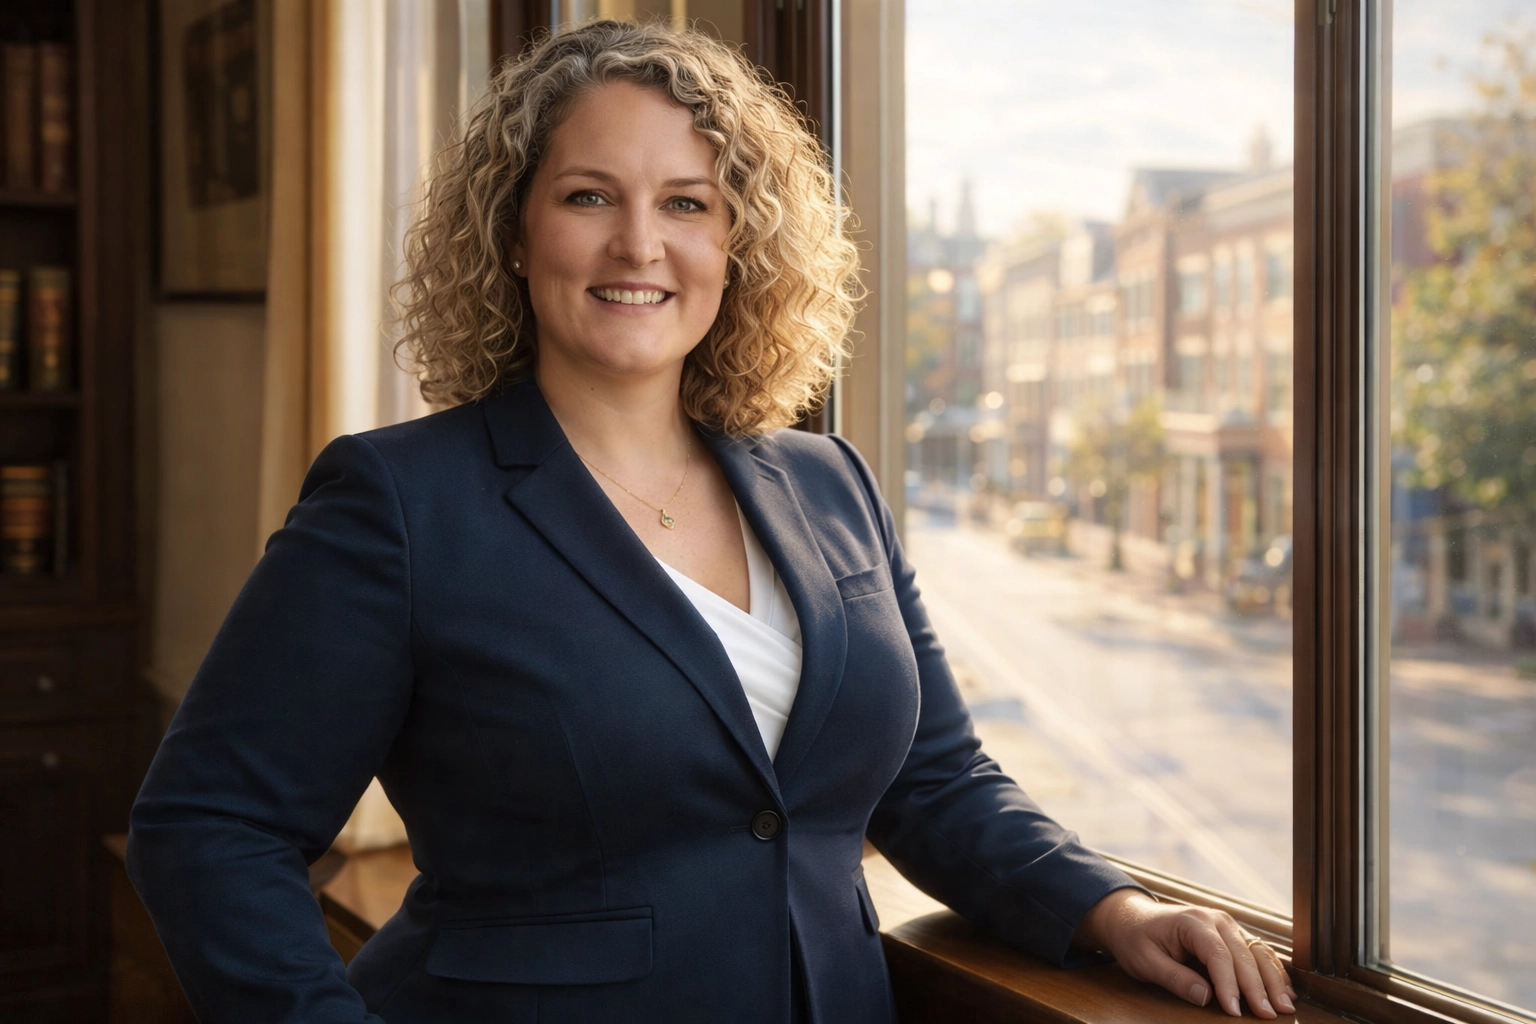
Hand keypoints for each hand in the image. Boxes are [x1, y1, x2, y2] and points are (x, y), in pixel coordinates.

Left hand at [1074, 889, 1295, 1017]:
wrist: (1132, 917)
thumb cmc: (1135, 938)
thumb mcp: (1144, 961)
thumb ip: (1174, 977)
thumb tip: (1205, 997)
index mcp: (1193, 922)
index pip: (1218, 956)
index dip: (1229, 986)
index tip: (1235, 1012)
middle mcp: (1216, 919)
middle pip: (1244, 955)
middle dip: (1259, 988)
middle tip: (1270, 1016)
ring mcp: (1228, 925)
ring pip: (1258, 953)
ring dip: (1274, 981)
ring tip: (1286, 1008)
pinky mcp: (1233, 934)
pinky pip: (1258, 952)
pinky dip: (1273, 971)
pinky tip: (1285, 991)